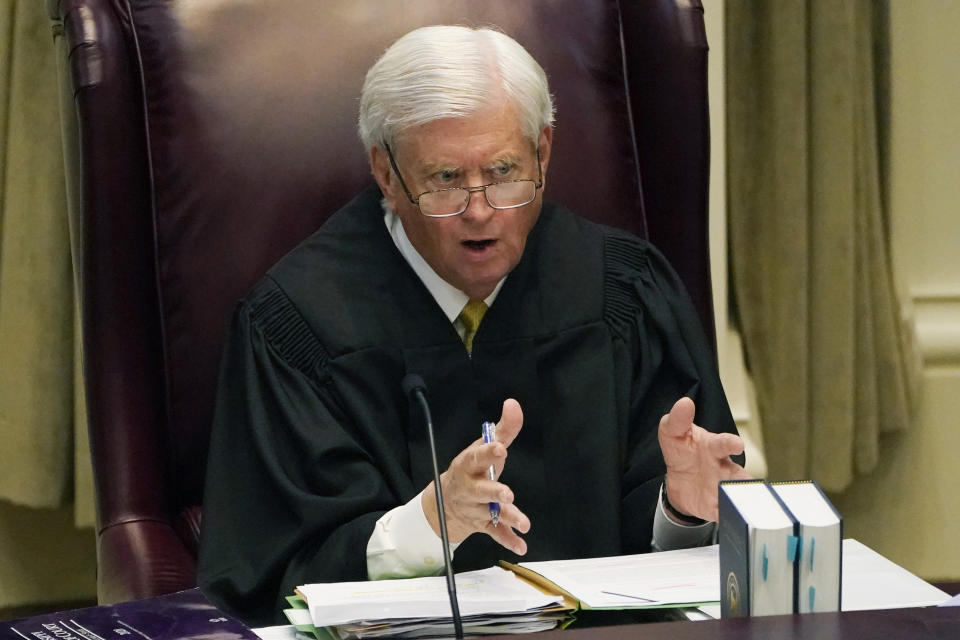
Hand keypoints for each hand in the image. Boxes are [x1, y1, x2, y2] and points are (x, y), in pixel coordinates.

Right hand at [421, 398, 530, 554]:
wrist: (446, 501)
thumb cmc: (473, 469)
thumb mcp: (484, 447)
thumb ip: (503, 428)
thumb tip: (513, 403)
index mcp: (469, 465)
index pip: (477, 457)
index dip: (488, 453)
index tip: (500, 448)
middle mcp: (470, 488)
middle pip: (481, 490)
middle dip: (493, 492)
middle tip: (507, 493)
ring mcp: (476, 508)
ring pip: (491, 513)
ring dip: (507, 517)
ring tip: (524, 523)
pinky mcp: (483, 524)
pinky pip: (496, 533)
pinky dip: (508, 540)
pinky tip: (521, 545)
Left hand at [658, 397, 750, 521]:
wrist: (679, 479)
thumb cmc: (683, 450)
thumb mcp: (672, 433)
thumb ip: (677, 420)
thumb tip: (684, 402)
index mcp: (714, 448)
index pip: (724, 443)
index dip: (730, 443)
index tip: (737, 444)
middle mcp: (724, 468)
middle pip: (739, 475)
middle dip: (743, 480)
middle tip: (745, 483)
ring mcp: (722, 488)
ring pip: (737, 496)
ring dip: (739, 501)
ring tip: (739, 505)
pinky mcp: (717, 507)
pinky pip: (725, 514)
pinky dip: (727, 518)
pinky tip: (729, 521)